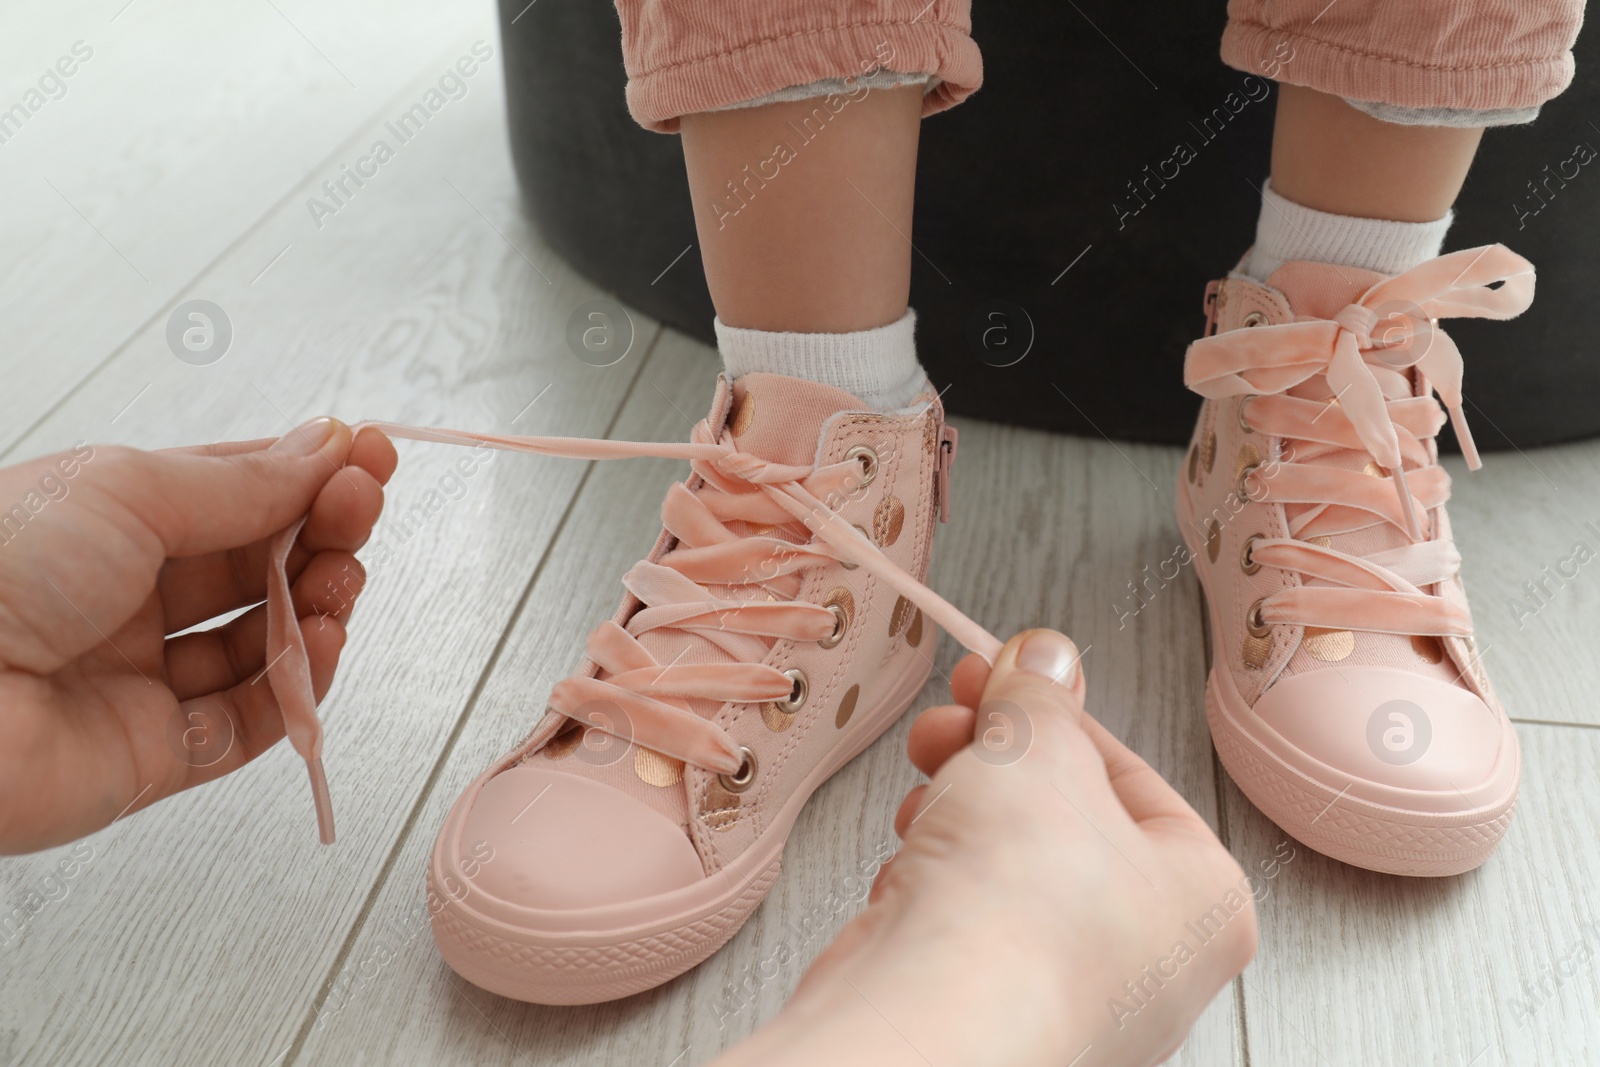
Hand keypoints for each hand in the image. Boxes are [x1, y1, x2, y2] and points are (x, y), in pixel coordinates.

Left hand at [0, 418, 395, 853]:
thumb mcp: (128, 490)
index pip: (233, 493)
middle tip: (361, 510)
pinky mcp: (154, 756)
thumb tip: (322, 450)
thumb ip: (242, 482)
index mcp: (109, 521)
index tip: (366, 458)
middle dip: (322, 535)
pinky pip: (249, 722)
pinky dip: (299, 688)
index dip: (306, 476)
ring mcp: (140, 678)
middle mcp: (126, 597)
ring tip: (342, 581)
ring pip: (263, 645)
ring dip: (319, 608)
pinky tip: (324, 645)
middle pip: (258, 567)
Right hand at [720, 629, 1257, 1066]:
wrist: (932, 1025)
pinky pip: (968, 927)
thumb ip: (1041, 694)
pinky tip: (912, 867)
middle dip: (994, 756)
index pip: (1131, 775)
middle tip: (955, 714)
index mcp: (1204, 900)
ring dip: (958, 811)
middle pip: (1066, 820)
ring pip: (1011, 872)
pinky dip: (936, 887)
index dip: (1057, 713)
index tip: (1009, 675)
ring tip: (926, 777)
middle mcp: (1150, 966)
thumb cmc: (1018, 911)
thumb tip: (1045, 658)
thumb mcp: (1037, 746)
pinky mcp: (995, 1018)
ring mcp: (1070, 1001)